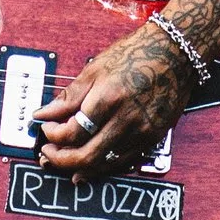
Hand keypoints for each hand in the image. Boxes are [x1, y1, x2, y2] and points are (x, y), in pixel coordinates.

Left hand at [36, 23, 190, 175]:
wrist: (176, 53)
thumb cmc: (137, 54)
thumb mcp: (96, 68)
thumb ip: (69, 96)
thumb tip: (43, 113)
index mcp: (110, 97)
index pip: (74, 132)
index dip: (53, 135)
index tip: (46, 129)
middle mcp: (127, 119)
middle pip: (87, 155)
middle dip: (61, 159)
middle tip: (48, 153)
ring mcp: (143, 131)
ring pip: (105, 163)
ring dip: (79, 167)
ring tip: (63, 161)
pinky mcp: (153, 138)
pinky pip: (123, 161)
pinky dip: (102, 166)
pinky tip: (89, 165)